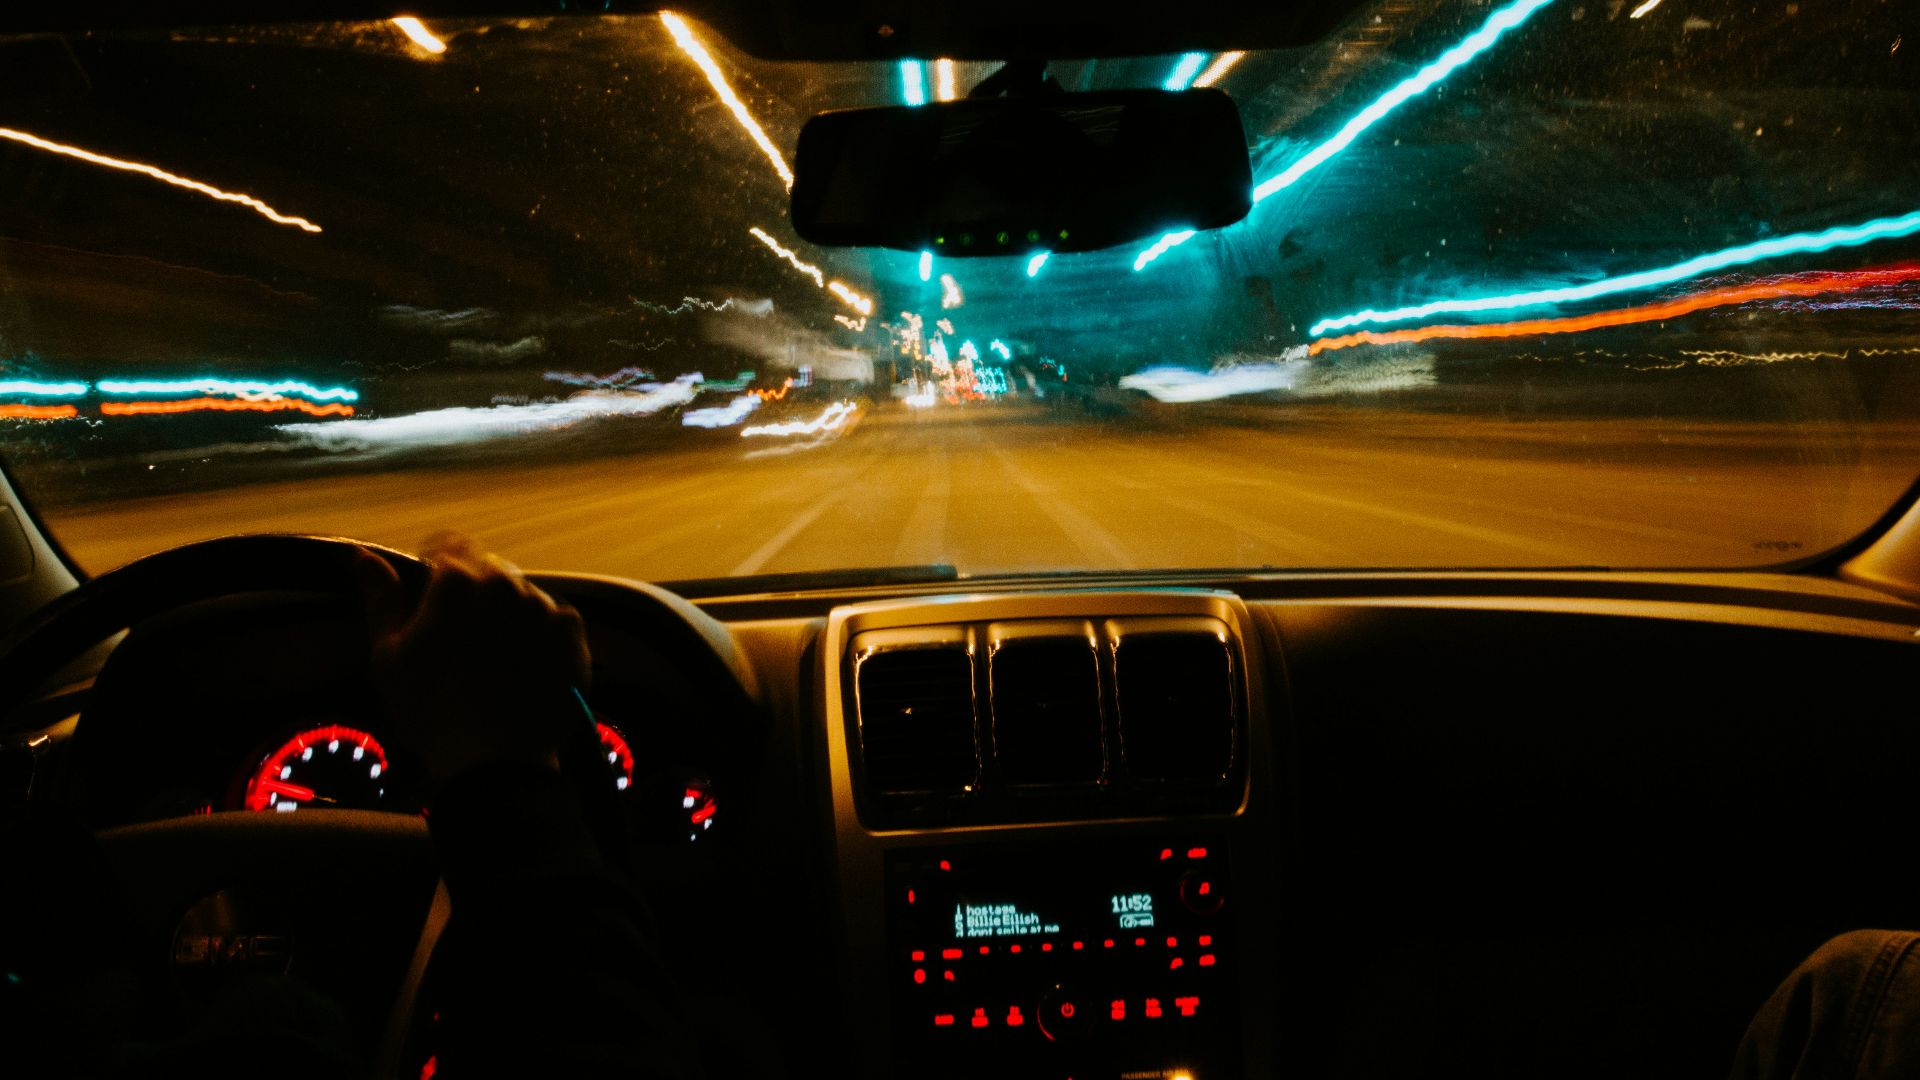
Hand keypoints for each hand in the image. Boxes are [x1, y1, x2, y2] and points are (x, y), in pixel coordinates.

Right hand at [355, 532, 589, 793]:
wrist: (493, 760)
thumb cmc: (429, 710)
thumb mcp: (388, 655)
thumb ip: (380, 597)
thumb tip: (363, 555)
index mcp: (456, 581)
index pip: (447, 546)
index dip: (437, 565)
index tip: (432, 592)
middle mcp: (505, 583)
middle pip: (488, 569)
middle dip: (474, 591)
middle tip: (461, 637)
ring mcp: (543, 606)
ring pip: (523, 593)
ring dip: (509, 611)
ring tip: (493, 657)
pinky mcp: (572, 633)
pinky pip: (555, 618)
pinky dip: (541, 633)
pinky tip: (524, 665)